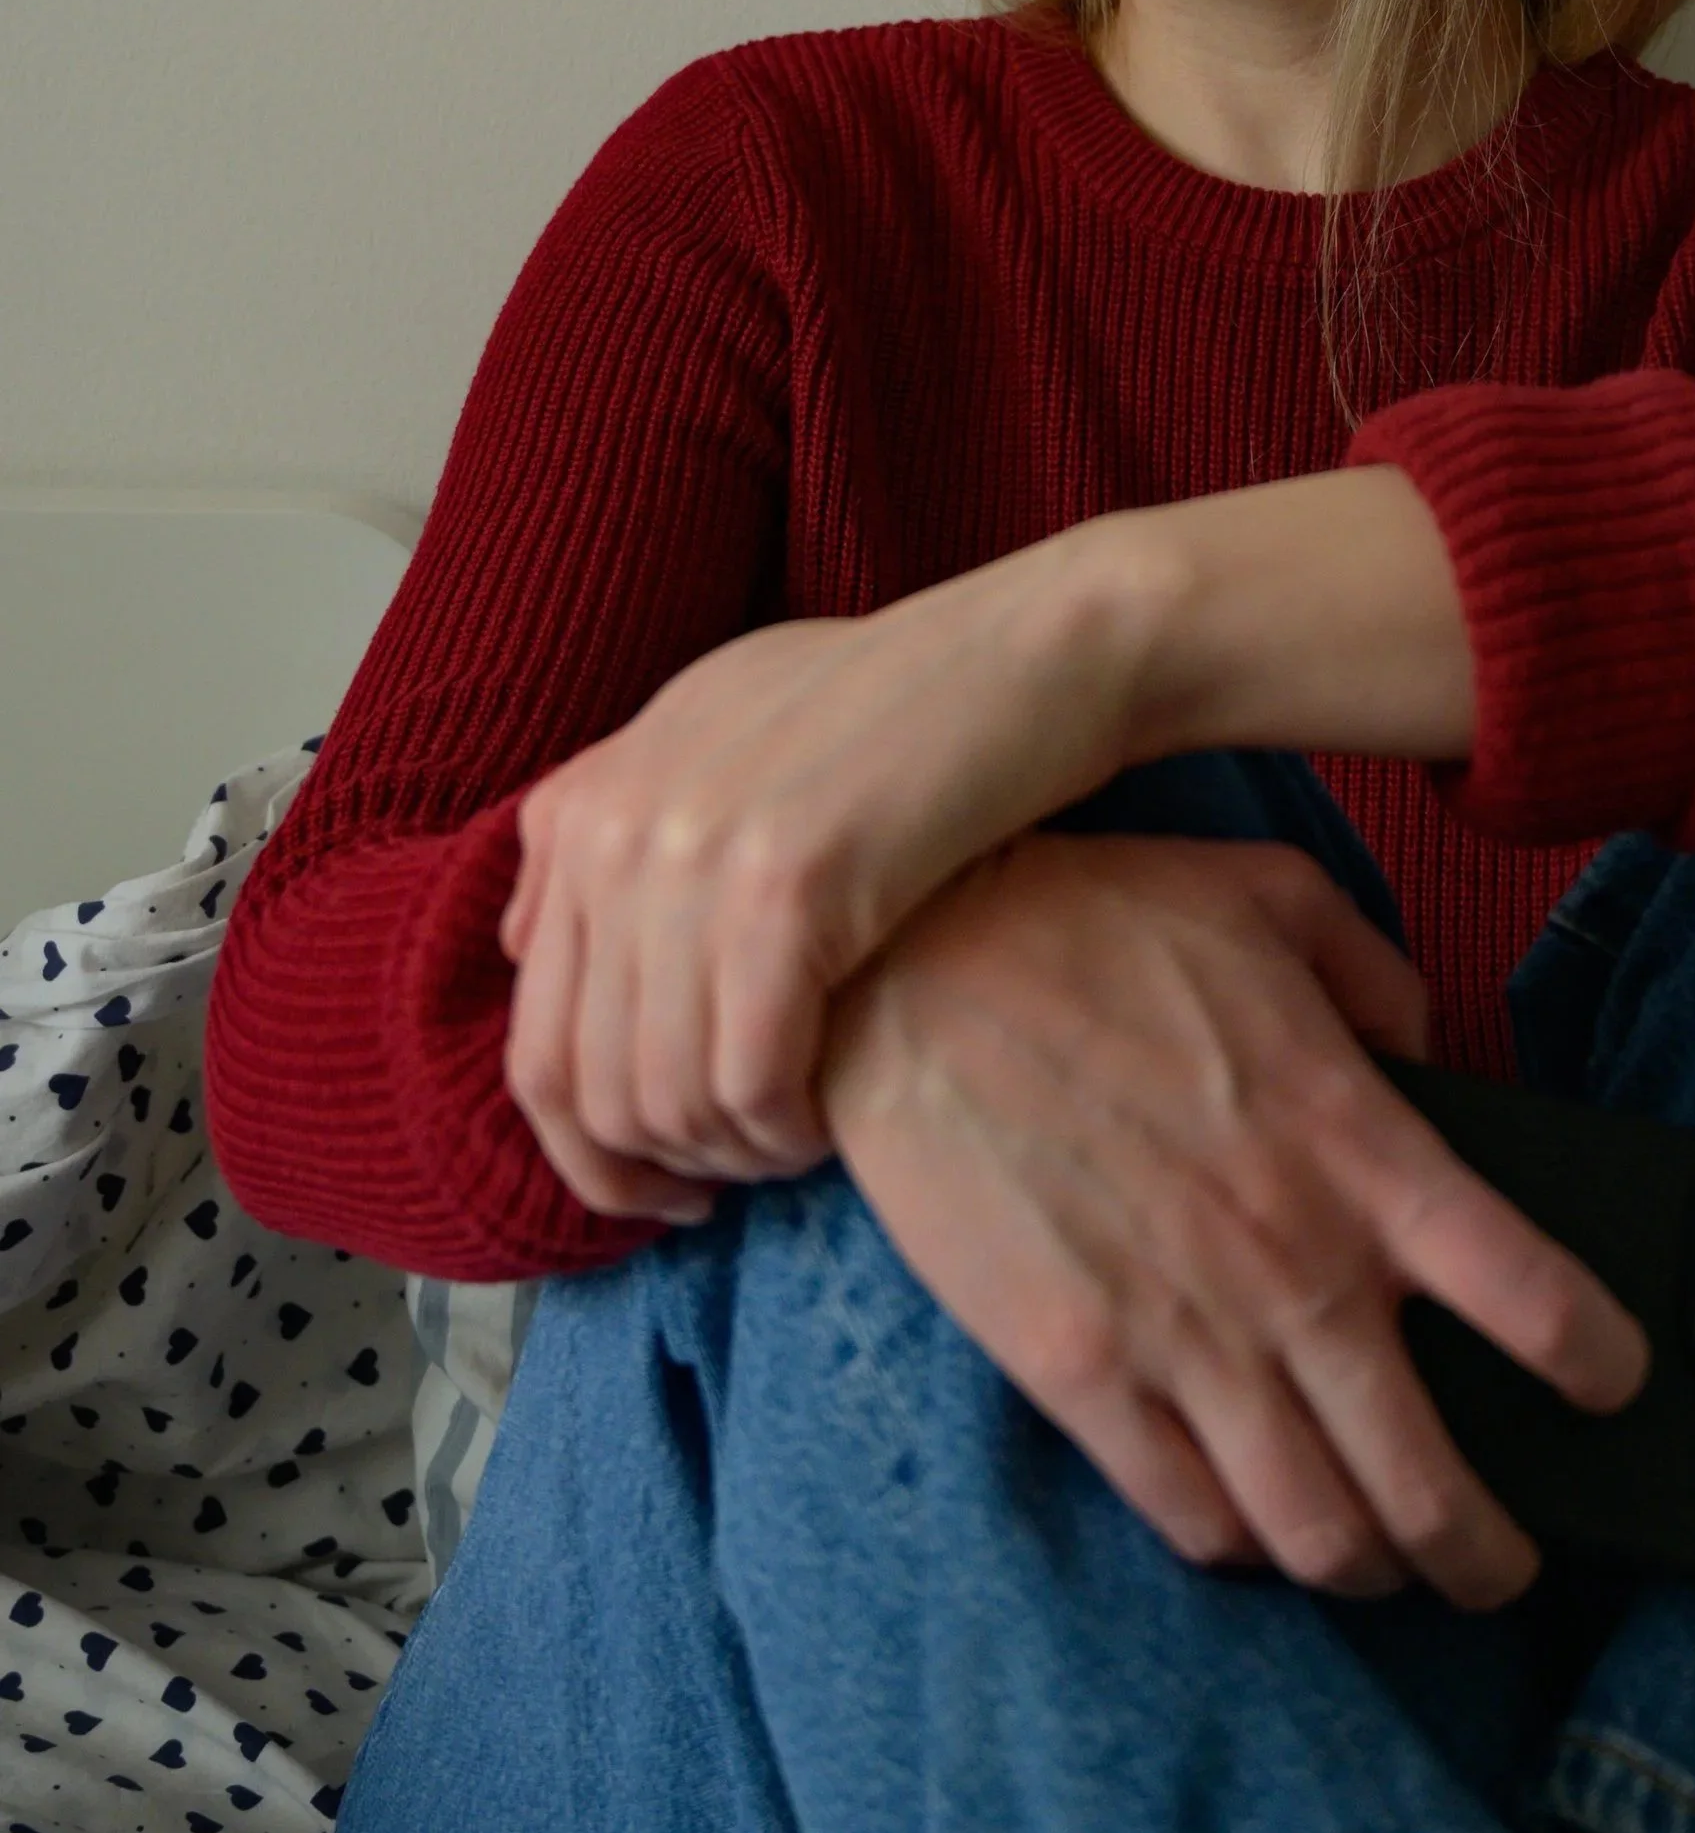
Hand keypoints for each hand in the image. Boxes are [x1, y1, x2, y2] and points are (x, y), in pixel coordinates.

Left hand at [493, 468, 1474, 1230]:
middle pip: (584, 1086)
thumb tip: (526, 939)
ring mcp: (691, 855)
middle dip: (654, 1169)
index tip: (664, 1178)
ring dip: (732, 1155)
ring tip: (794, 1144)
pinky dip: (783, 1132)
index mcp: (582, 804)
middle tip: (732, 1182)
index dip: (589, 1148)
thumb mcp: (717, 727)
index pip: (532, 1040)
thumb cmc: (894, 701)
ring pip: (664, 1099)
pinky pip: (749, 1081)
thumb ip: (615, 825)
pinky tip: (826, 1124)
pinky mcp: (785, 889)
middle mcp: (613, 829)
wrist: (1030, 650)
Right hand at [817, 830, 1650, 1611]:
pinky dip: (1237, 1546)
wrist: (908, 965)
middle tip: (1502, 1567)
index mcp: (1359, 1143)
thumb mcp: (1273, 896)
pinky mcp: (1082, 1376)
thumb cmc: (1089, 917)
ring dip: (1367, 1570)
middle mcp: (1294, 1264)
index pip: (1533, 1297)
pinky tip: (1250, 1527)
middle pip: (1432, 1480)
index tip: (1612, 1385)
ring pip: (1317, 1531)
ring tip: (1379, 1565)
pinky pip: (1188, 1515)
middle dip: (1487, 1554)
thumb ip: (1381, 977)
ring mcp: (1186, 1335)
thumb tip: (1429, 1049)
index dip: (1601, 1363)